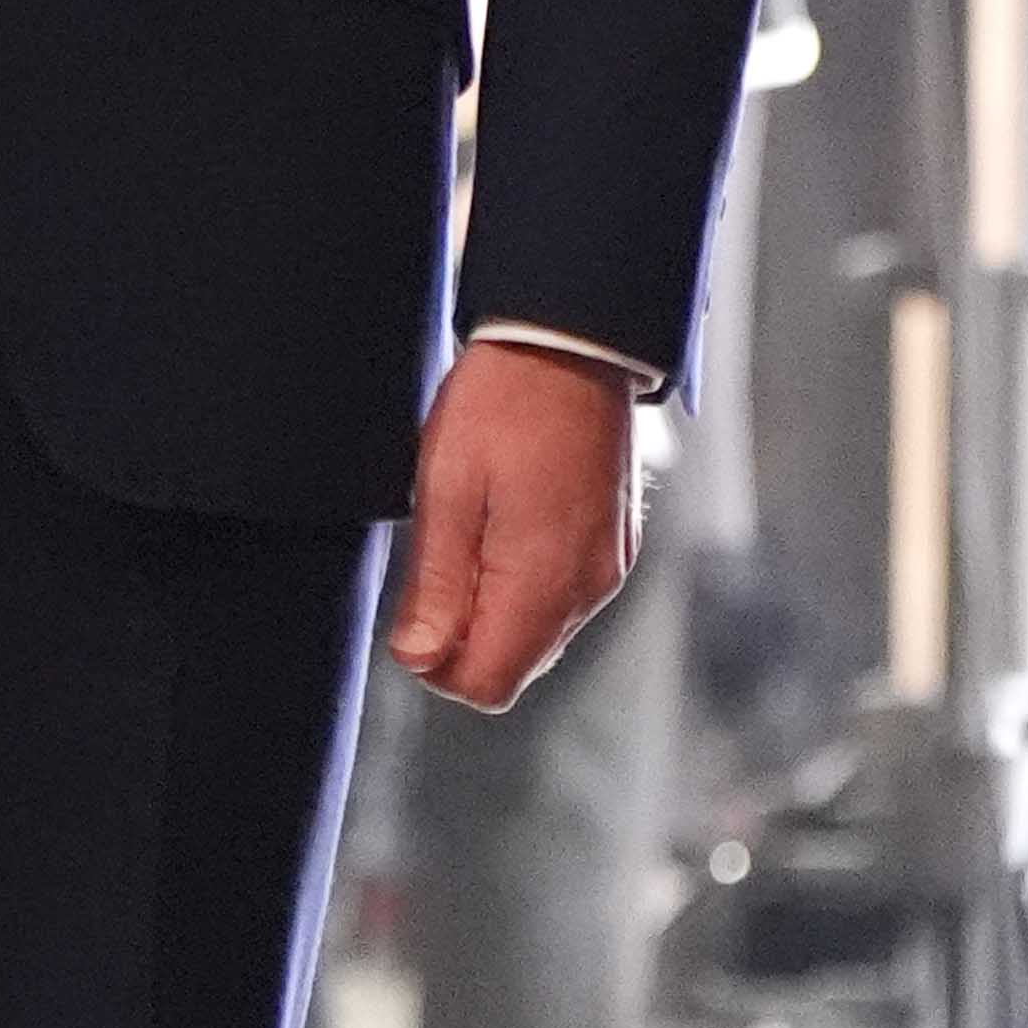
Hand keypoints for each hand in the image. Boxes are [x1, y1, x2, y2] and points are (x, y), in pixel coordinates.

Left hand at [388, 336, 638, 711]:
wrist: (570, 342)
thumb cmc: (502, 405)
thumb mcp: (446, 490)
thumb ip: (437, 584)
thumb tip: (419, 659)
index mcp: (543, 579)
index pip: (488, 685)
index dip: (436, 666)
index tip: (413, 614)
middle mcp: (587, 586)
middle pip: (515, 666)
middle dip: (463, 639)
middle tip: (434, 562)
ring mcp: (607, 567)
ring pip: (538, 635)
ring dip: (493, 608)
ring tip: (468, 532)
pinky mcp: (614, 546)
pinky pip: (563, 598)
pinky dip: (524, 584)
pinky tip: (501, 525)